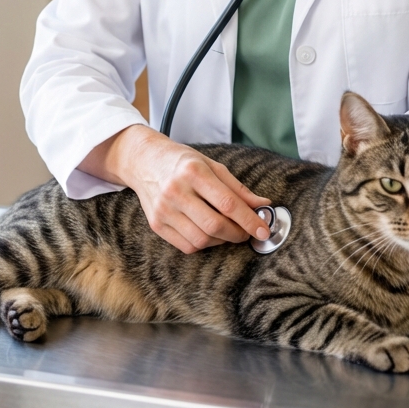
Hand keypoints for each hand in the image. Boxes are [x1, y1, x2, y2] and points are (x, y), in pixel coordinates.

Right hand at [81, 125, 271, 254]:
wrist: (145, 161)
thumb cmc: (183, 162)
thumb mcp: (212, 165)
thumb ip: (238, 188)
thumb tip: (263, 205)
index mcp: (194, 172)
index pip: (228, 203)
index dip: (249, 220)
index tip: (263, 229)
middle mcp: (176, 191)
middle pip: (215, 225)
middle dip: (237, 234)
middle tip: (247, 233)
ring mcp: (163, 210)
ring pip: (201, 240)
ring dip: (222, 241)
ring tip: (227, 231)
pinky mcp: (156, 224)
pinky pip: (187, 246)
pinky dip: (204, 244)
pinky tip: (208, 233)